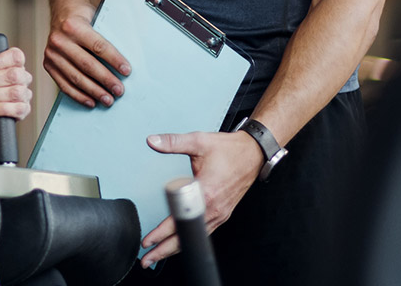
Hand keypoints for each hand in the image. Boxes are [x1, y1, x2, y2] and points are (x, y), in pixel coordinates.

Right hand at [43, 3, 129, 107]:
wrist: (62, 12)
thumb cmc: (83, 18)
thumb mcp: (95, 19)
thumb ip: (106, 37)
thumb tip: (124, 62)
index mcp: (73, 26)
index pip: (98, 46)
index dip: (114, 60)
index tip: (127, 71)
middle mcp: (60, 40)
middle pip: (87, 64)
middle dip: (105, 80)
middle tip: (119, 90)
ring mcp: (52, 53)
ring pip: (76, 77)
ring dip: (94, 91)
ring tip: (108, 99)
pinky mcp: (48, 64)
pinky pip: (64, 84)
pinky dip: (78, 95)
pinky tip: (90, 101)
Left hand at [137, 130, 261, 267]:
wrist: (253, 153)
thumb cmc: (229, 149)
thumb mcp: (199, 141)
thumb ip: (173, 141)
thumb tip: (153, 141)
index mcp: (206, 191)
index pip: (178, 220)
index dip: (161, 234)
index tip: (147, 241)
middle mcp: (213, 207)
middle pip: (186, 237)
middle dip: (164, 250)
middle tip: (146, 259)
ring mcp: (220, 212)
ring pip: (195, 237)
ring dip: (176, 248)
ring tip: (158, 255)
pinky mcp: (223, 213)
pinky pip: (204, 232)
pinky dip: (190, 240)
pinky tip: (180, 244)